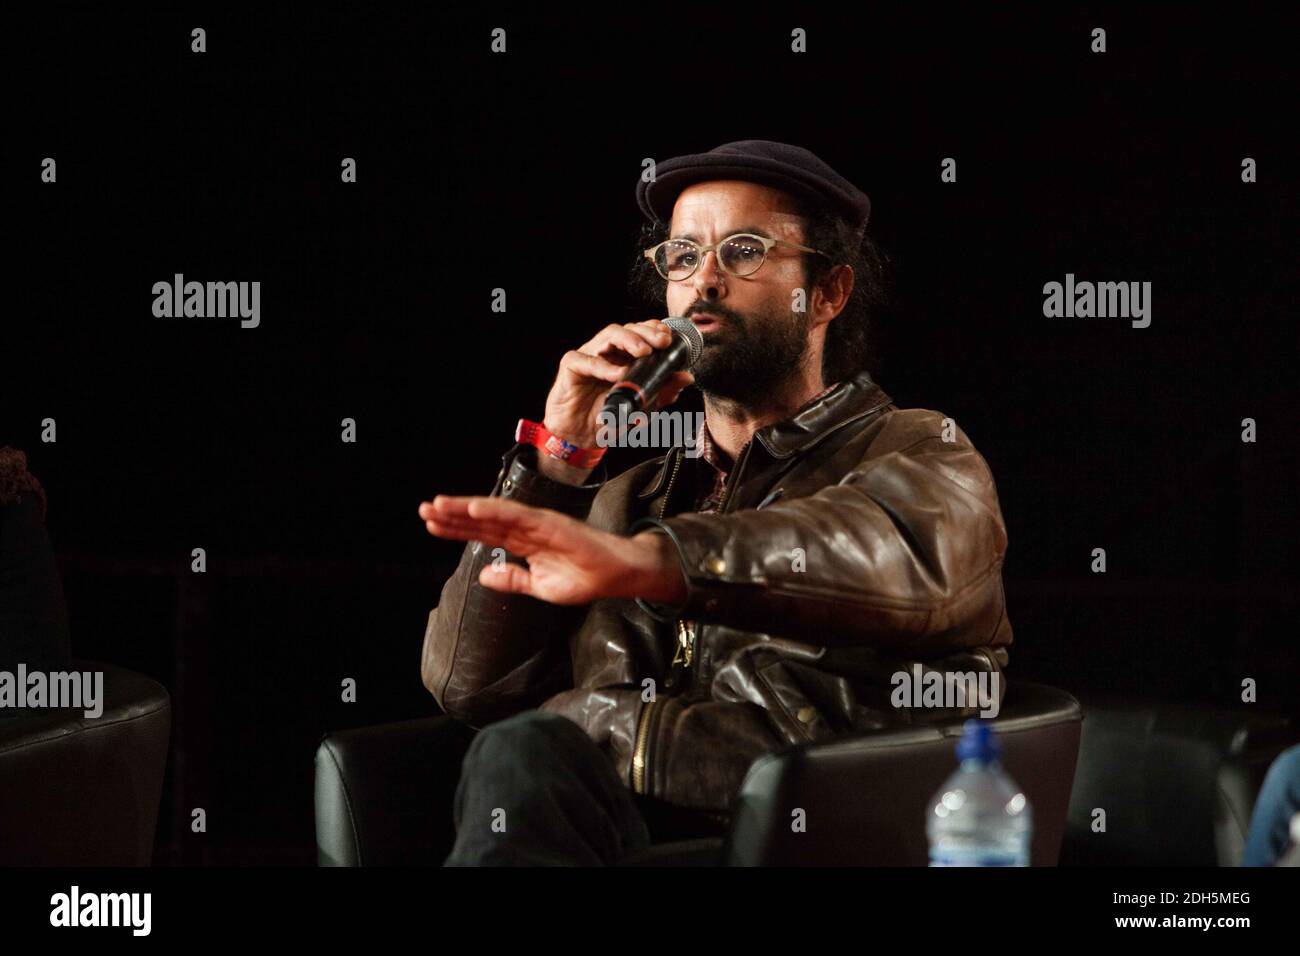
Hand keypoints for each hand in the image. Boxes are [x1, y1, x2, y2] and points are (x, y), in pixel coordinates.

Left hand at [417, 495, 686, 606]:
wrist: (618, 574)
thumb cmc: (586, 579)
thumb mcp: (541, 587)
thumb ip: (514, 580)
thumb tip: (483, 576)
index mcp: (524, 542)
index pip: (484, 534)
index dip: (457, 529)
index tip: (431, 524)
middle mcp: (527, 528)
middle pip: (483, 521)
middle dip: (452, 516)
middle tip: (423, 510)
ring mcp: (537, 523)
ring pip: (494, 513)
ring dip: (465, 509)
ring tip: (437, 506)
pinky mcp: (550, 523)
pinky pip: (517, 515)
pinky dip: (493, 510)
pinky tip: (471, 509)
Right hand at [543, 319, 694, 450]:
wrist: (581, 438)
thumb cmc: (609, 417)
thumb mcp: (642, 407)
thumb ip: (663, 392)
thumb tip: (686, 377)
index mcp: (624, 356)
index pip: (641, 333)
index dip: (655, 330)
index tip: (670, 337)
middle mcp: (607, 351)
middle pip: (628, 329)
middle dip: (647, 332)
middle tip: (662, 341)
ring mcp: (589, 356)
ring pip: (608, 335)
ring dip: (628, 340)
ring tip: (644, 351)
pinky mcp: (571, 366)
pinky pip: (585, 359)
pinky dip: (602, 365)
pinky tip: (617, 374)